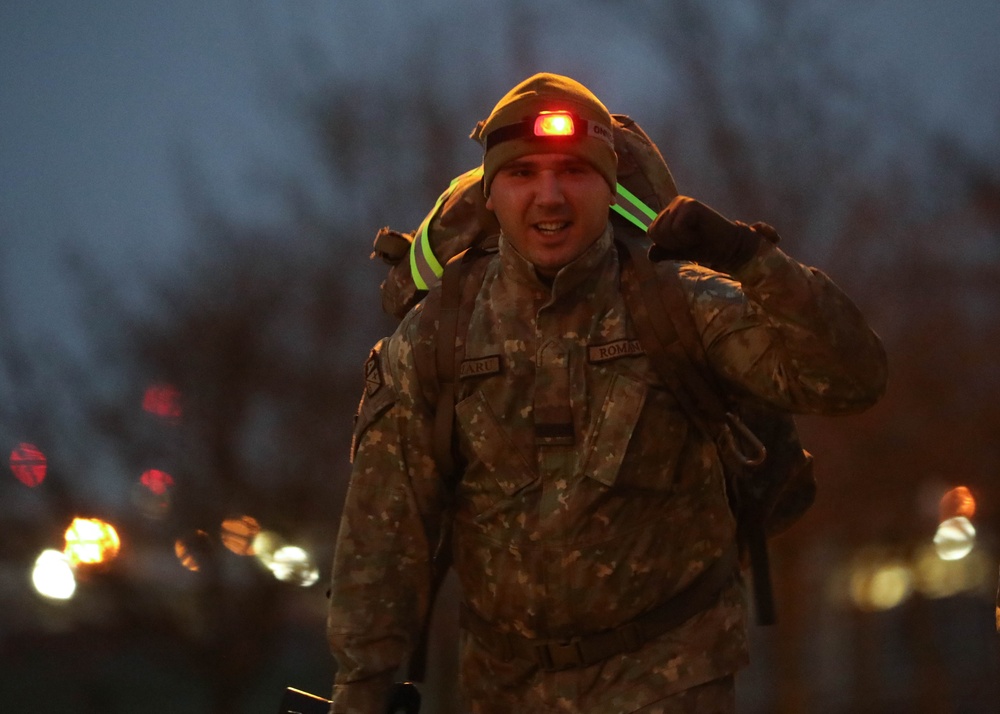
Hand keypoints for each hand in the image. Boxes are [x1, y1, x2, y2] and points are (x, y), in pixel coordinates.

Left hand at [646, 196, 760, 271]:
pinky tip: (700, 232)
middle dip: (672, 243)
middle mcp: (674, 203)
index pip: (652, 232)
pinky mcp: (690, 205)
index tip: (685, 242)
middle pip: (655, 232)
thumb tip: (650, 255)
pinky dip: (687, 237)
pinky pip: (676, 228)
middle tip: (691, 239)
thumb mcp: (679, 252)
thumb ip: (664, 251)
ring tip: (696, 236)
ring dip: (681, 241)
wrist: (728, 247)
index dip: (667, 245)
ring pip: (665, 231)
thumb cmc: (705, 247)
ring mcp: (682, 202)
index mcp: (669, 212)